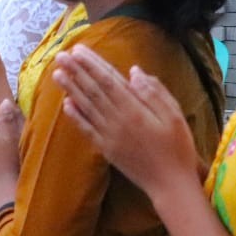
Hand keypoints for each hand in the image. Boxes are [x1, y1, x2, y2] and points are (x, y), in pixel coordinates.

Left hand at [52, 45, 197, 197]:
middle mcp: (117, 121)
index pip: (108, 81)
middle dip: (76, 71)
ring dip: (71, 89)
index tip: (79, 50)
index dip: (92, 65)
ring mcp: (108, 136)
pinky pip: (86, 129)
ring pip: (86, 107)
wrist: (171, 185)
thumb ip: (155, 93)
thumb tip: (133, 71)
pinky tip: (66, 104)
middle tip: (61, 55)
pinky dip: (75, 116)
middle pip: (93, 91)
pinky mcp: (105, 149)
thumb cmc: (179, 149)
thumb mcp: (175, 116)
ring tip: (57, 73)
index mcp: (135, 110)